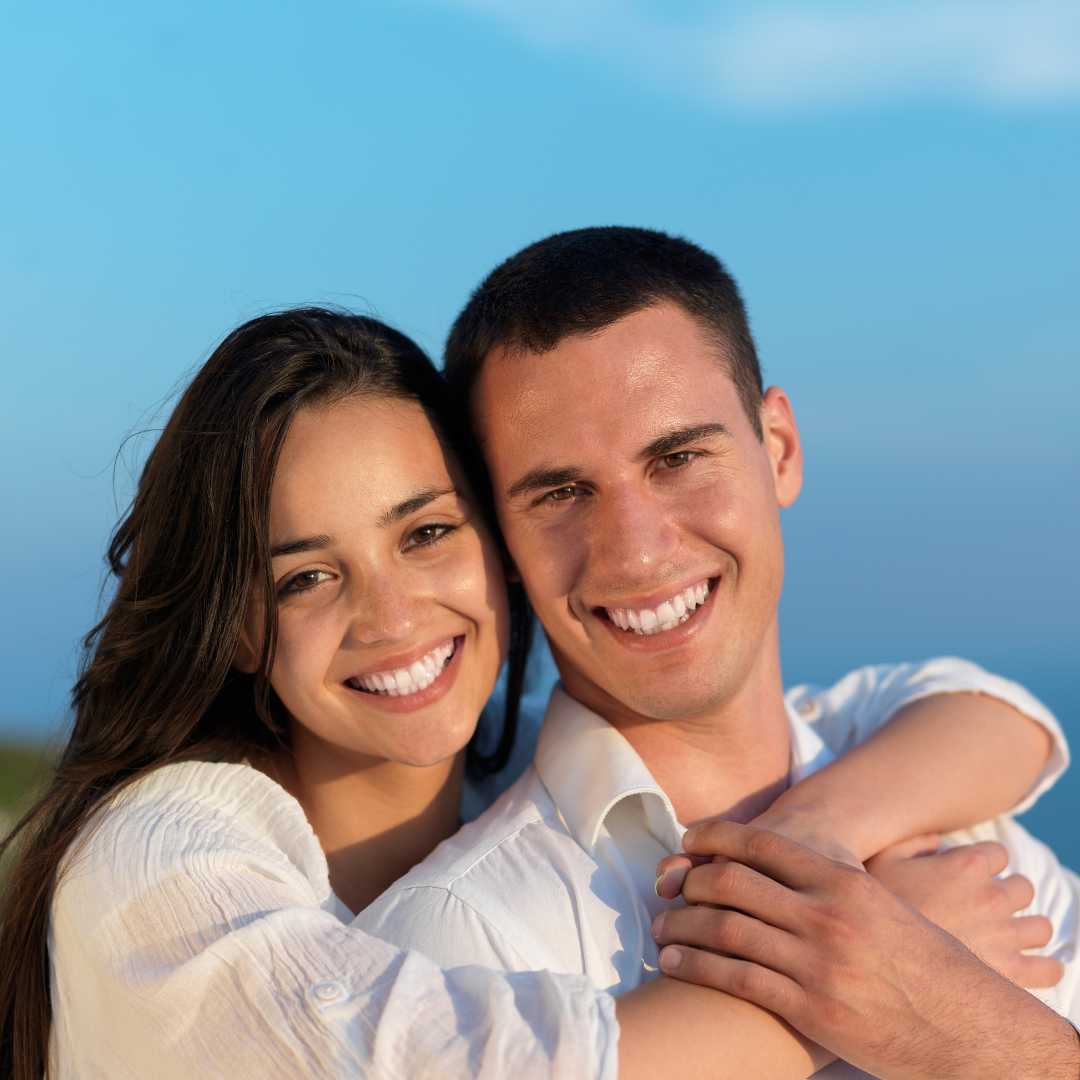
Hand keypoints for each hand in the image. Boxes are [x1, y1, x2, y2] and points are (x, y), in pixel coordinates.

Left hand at [651, 820, 1078, 1079]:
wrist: (964, 1027)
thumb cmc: (924, 964)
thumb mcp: (885, 904)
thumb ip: (836, 884)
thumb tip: (793, 862)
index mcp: (843, 882)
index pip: (763, 845)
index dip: (716, 837)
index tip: (688, 839)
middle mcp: (824, 916)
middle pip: (734, 883)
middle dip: (691, 882)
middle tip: (669, 888)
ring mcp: (815, 963)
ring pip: (725, 929)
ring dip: (681, 924)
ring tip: (658, 927)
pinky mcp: (808, 1008)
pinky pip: (736, 979)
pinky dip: (696, 966)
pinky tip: (674, 961)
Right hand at [866, 834, 1061, 987]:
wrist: (876, 957)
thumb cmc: (878, 906)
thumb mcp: (883, 858)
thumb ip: (913, 841)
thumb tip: (936, 841)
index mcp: (967, 865)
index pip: (999, 853)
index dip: (984, 863)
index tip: (968, 876)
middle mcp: (993, 897)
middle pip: (1024, 887)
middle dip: (1007, 894)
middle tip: (982, 907)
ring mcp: (1006, 936)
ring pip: (1041, 927)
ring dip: (1025, 929)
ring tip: (1003, 936)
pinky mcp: (1013, 973)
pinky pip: (1049, 969)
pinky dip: (1042, 968)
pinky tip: (1024, 966)